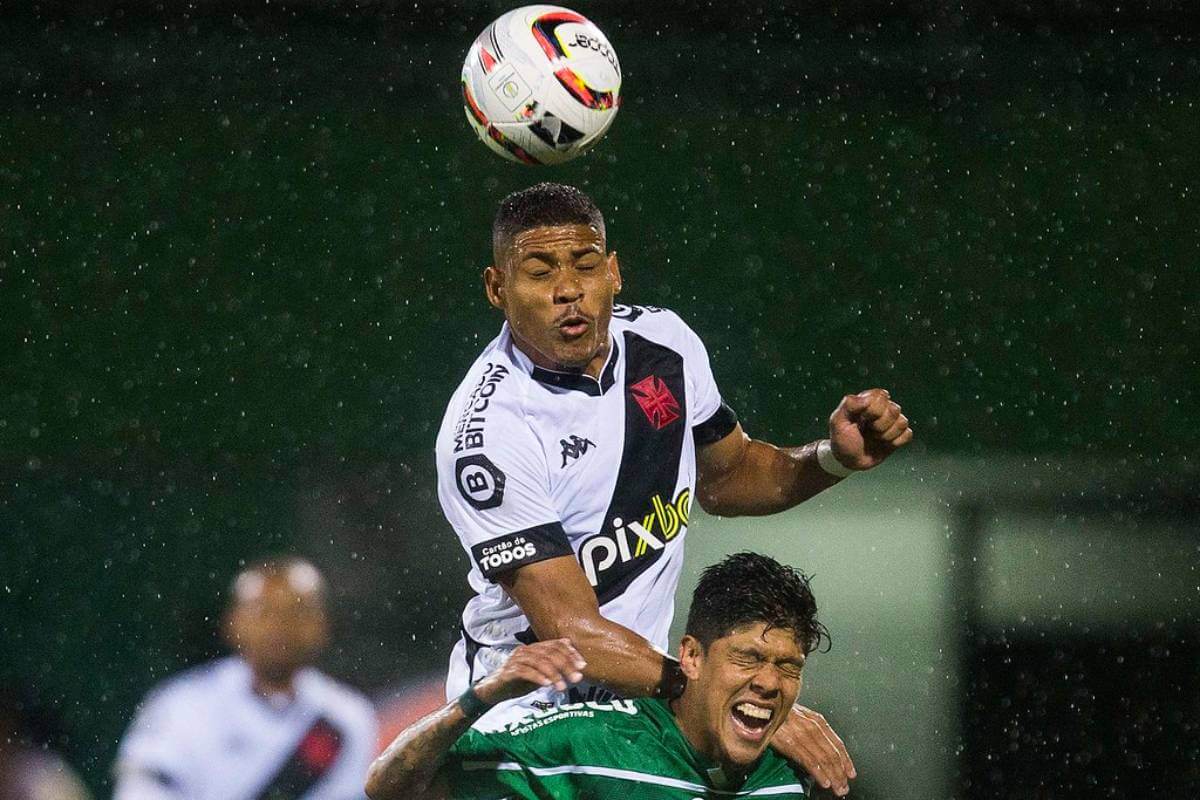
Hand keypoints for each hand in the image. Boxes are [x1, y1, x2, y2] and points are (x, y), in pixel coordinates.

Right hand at [471, 639, 586, 705]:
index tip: (582, 666)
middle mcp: (526, 650)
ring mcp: (516, 660)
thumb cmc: (518, 682)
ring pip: (539, 662)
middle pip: (550, 653)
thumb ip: (553, 667)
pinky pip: (525, 672)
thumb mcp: (539, 674)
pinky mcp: (509, 672)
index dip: (571, 654)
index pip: (556, 645)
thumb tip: (574, 664)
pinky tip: (547, 684)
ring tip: (563, 686)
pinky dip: (538, 677)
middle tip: (577, 678)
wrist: (494, 691)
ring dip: (554, 674)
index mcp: (534, 648)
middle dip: (566, 665)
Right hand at [770, 705, 855, 796]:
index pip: (837, 743)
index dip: (845, 760)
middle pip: (832, 753)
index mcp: (816, 719)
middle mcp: (812, 726)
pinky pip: (809, 761)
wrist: (759, 701)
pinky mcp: (790, 742)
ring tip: (838, 789)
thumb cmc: (776, 710)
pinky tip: (825, 782)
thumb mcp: (798, 714)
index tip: (850, 773)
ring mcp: (802, 734)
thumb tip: (822, 747)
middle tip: (844, 786)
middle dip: (840, 772)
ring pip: (824, 759)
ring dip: (833, 776)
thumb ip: (811, 728)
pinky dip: (819, 774)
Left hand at [828, 388, 911, 470]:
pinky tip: (885, 444)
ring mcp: (891, 423)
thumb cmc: (841, 439)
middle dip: (880, 424)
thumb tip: (867, 398)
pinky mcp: (898, 436)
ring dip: (887, 435)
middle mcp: (883, 409)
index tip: (862, 419)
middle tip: (869, 430)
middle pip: (895, 409)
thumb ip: (849, 405)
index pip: (882, 396)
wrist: (848, 461)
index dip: (873, 410)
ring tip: (875, 438)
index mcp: (868, 400)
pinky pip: (908, 434)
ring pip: (902, 422)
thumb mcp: (838, 421)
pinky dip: (896, 442)